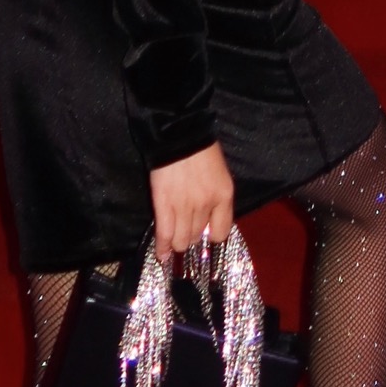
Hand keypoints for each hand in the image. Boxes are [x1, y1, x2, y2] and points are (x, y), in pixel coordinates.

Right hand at [149, 142, 233, 259]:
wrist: (178, 132)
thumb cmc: (200, 147)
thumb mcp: (218, 171)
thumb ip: (215, 195)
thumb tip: (206, 218)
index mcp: (224, 195)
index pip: (222, 232)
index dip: (211, 235)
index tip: (204, 234)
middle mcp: (207, 204)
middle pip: (198, 237)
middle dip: (191, 237)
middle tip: (184, 231)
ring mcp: (185, 206)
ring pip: (182, 240)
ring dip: (177, 242)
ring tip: (172, 241)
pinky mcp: (164, 204)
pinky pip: (164, 233)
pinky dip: (162, 247)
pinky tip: (161, 255)